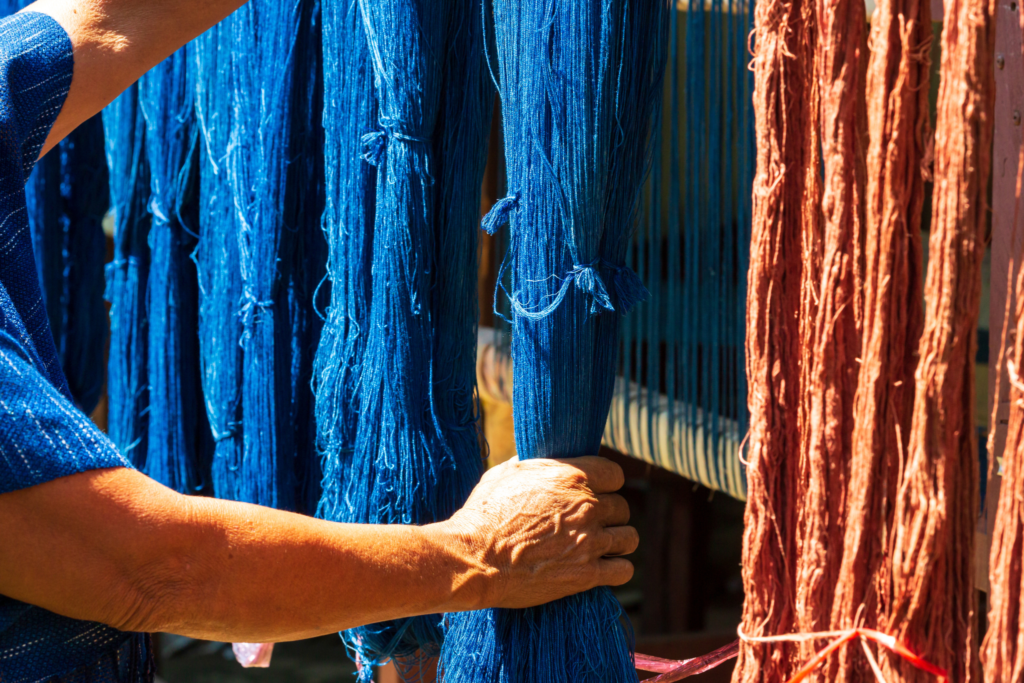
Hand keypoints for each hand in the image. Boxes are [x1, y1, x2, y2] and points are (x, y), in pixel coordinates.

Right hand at [440, 455, 637, 610]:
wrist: (475, 557)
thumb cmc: (484, 513)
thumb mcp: (505, 474)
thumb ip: (531, 464)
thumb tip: (537, 458)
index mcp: (572, 477)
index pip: (615, 474)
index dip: (606, 483)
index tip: (597, 491)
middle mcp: (588, 507)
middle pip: (622, 507)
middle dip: (609, 514)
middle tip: (591, 522)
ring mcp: (590, 542)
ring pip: (629, 538)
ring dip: (618, 540)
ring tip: (603, 545)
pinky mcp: (586, 575)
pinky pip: (623, 570)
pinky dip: (617, 569)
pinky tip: (604, 568)